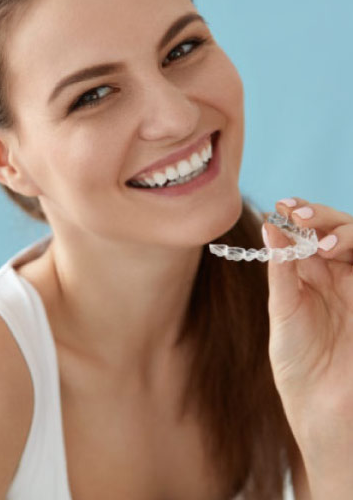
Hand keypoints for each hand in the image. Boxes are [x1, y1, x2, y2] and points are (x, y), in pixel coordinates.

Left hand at [264, 198, 352, 496]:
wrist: (325, 413)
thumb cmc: (300, 368)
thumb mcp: (284, 314)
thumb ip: (283, 273)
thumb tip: (271, 227)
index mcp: (310, 278)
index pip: (310, 234)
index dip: (299, 216)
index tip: (281, 205)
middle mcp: (338, 278)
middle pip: (339, 232)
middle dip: (322, 216)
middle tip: (299, 213)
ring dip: (345, 232)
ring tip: (323, 242)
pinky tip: (338, 255)